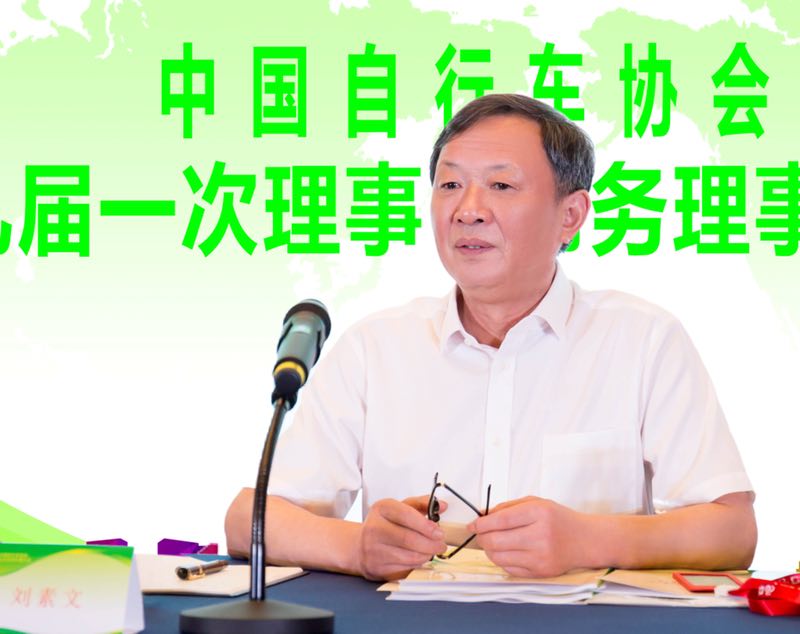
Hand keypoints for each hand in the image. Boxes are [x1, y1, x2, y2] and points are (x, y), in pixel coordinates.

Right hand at [356, 495, 447, 580]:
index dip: (426, 525)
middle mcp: (374, 528)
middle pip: (408, 539)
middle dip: (430, 543)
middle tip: (441, 544)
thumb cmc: (384, 525)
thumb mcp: (399, 508)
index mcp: (381, 509)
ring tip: (432, 551)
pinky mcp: (376, 568)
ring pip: (408, 556)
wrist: (359, 546)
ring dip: (426, 555)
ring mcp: (373, 550)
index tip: (439, 531)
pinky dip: (417, 564)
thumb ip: (421, 504)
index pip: (406, 515)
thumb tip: (442, 505)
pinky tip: (420, 558)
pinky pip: (404, 568)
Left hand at [467, 496, 590, 577]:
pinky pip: (509, 569)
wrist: (586, 540)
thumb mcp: (536, 503)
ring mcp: (541, 557)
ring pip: (499, 557)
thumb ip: (508, 507)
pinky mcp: (540, 572)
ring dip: (489, 550)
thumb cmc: (559, 519)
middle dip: (481, 537)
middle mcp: (540, 536)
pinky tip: (506, 552)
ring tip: (493, 542)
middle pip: (496, 541)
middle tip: (480, 534)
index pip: (500, 520)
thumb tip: (483, 516)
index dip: (481, 524)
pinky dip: (501, 560)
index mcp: (539, 513)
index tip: (473, 524)